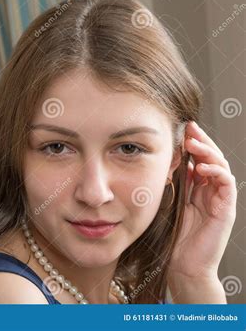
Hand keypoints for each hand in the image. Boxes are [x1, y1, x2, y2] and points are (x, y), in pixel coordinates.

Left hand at [168, 121, 236, 282]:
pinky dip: (216, 173)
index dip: (192, 143)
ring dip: (208, 153)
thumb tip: (166, 161)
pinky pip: (226, 184)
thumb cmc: (173, 237)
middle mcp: (210, 191)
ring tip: (194, 144)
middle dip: (201, 141)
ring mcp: (220, 199)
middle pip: (211, 158)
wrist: (183, 265)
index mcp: (196, 188)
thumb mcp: (169, 203)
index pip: (198, 158)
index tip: (181, 129)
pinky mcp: (226, 209)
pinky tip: (202, 167)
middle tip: (190, 128)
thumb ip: (171, 183)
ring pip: (220, 167)